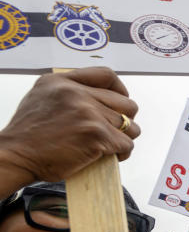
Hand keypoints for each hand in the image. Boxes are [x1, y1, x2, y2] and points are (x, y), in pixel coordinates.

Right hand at [0, 67, 140, 193]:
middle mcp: (76, 93)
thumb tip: (99, 98)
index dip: (120, 90)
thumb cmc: (29, 135)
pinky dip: (122, 152)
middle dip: (124, 120)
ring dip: (123, 138)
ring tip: (109, 146)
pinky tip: (110, 156)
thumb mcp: (42, 97)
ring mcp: (88, 113)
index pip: (106, 75)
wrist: (15, 155)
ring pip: (129, 126)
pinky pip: (126, 143)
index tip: (121, 102)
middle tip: (114, 132)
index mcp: (62, 81)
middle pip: (125, 104)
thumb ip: (69, 92)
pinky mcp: (96, 134)